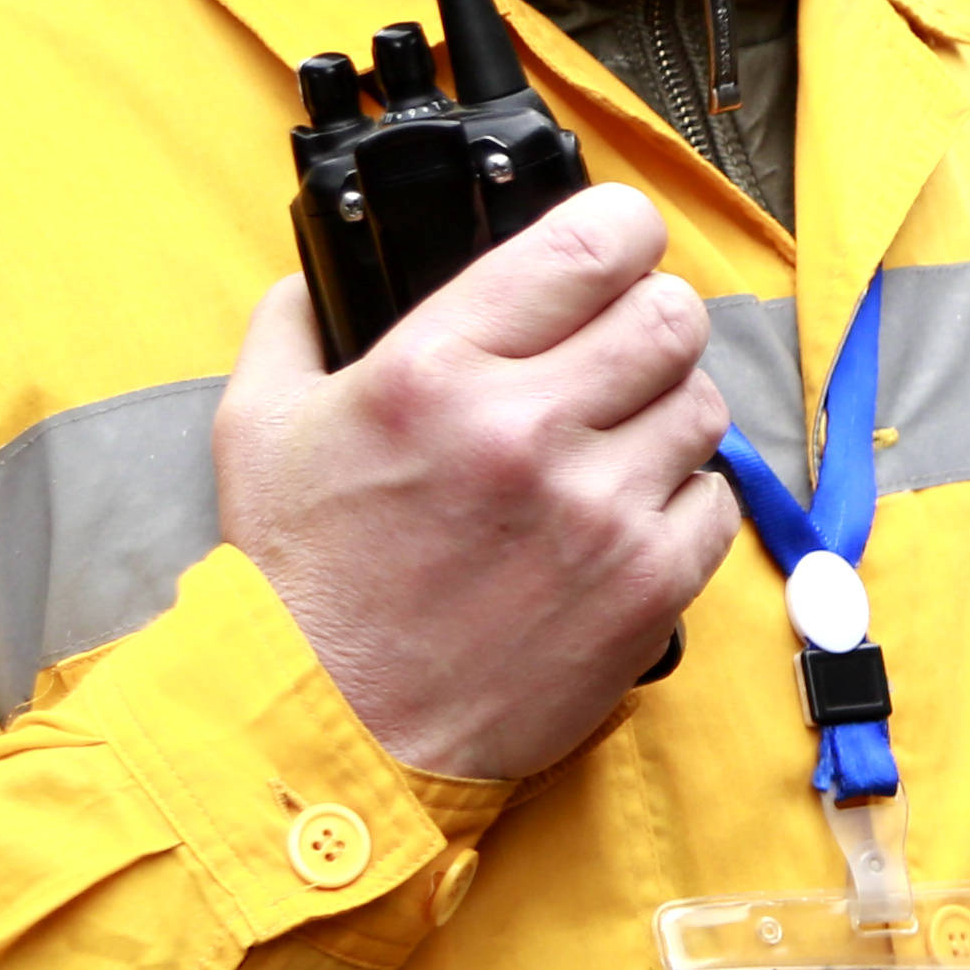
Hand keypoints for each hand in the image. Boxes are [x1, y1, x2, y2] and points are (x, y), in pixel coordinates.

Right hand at [210, 183, 742, 779]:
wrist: (330, 737)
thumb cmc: (297, 589)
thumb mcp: (255, 430)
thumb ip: (292, 328)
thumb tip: (315, 279)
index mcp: (437, 369)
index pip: (595, 242)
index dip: (622, 233)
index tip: (613, 250)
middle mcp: (527, 428)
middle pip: (671, 314)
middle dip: (649, 320)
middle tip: (614, 353)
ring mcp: (597, 510)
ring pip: (701, 404)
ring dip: (664, 413)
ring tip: (609, 445)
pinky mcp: (645, 586)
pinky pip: (714, 501)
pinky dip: (680, 502)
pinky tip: (621, 518)